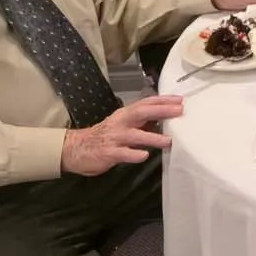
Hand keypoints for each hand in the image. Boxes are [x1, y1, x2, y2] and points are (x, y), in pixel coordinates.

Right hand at [62, 96, 182, 175]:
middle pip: (142, 113)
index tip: (180, 100)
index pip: (146, 103)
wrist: (76, 148)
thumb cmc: (105, 136)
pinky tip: (144, 155)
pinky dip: (134, 154)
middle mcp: (121, 123)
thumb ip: (142, 122)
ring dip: (152, 137)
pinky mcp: (109, 153)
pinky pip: (123, 153)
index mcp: (125, 114)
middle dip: (161, 111)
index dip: (163, 100)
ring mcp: (114, 138)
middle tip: (179, 111)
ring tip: (168, 141)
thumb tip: (165, 119)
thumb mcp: (123, 125)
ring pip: (135, 135)